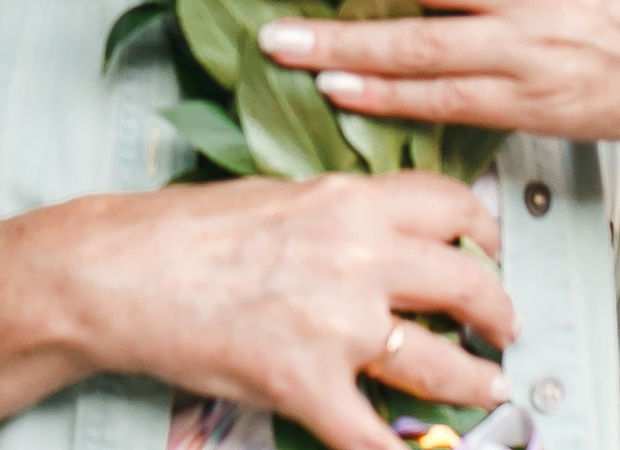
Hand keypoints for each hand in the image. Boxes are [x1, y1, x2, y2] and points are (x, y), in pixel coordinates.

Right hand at [30, 171, 514, 449]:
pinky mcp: (304, 384)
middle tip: (502, 329)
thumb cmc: (179, 231)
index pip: (450, 204)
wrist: (117, 272)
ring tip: (486, 389)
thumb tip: (379, 232)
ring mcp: (335, 324)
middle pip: (467, 283)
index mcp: (348, 201)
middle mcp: (357, 257)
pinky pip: (373, 438)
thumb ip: (337, 213)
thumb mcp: (274, 195)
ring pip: (440, 366)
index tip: (491, 248)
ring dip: (474, 384)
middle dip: (497, 313)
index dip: (486, 230)